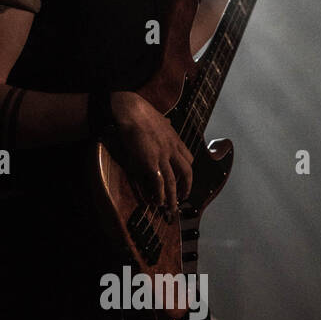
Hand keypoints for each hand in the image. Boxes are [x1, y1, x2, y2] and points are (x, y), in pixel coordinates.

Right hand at [110, 91, 193, 218]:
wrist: (131, 111)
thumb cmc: (140, 113)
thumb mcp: (160, 118)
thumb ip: (165, 124)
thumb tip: (167, 121)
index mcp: (175, 139)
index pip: (189, 158)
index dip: (187, 171)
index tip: (185, 179)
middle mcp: (172, 150)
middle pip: (186, 172)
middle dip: (187, 187)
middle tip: (183, 197)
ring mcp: (162, 157)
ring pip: (173, 182)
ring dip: (173, 197)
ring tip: (171, 208)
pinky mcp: (150, 162)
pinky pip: (158, 183)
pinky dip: (159, 194)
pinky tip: (158, 201)